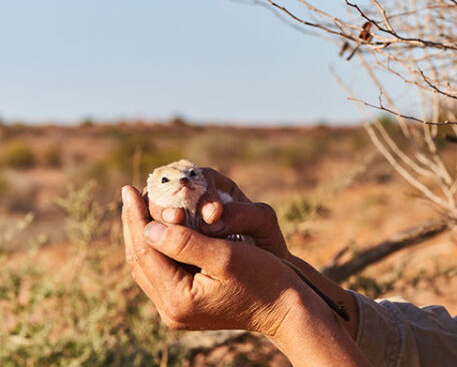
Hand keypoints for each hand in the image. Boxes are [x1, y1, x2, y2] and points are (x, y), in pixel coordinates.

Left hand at [122, 185, 297, 334]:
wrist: (284, 308)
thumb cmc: (263, 277)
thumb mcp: (226, 255)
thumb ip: (185, 242)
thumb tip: (149, 227)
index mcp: (178, 299)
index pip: (145, 252)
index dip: (136, 218)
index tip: (130, 189)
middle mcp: (171, 310)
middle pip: (140, 261)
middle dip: (135, 225)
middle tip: (130, 193)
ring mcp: (177, 311)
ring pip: (148, 267)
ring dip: (143, 235)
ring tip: (139, 206)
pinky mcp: (186, 306)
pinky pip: (162, 273)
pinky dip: (158, 248)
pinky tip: (159, 229)